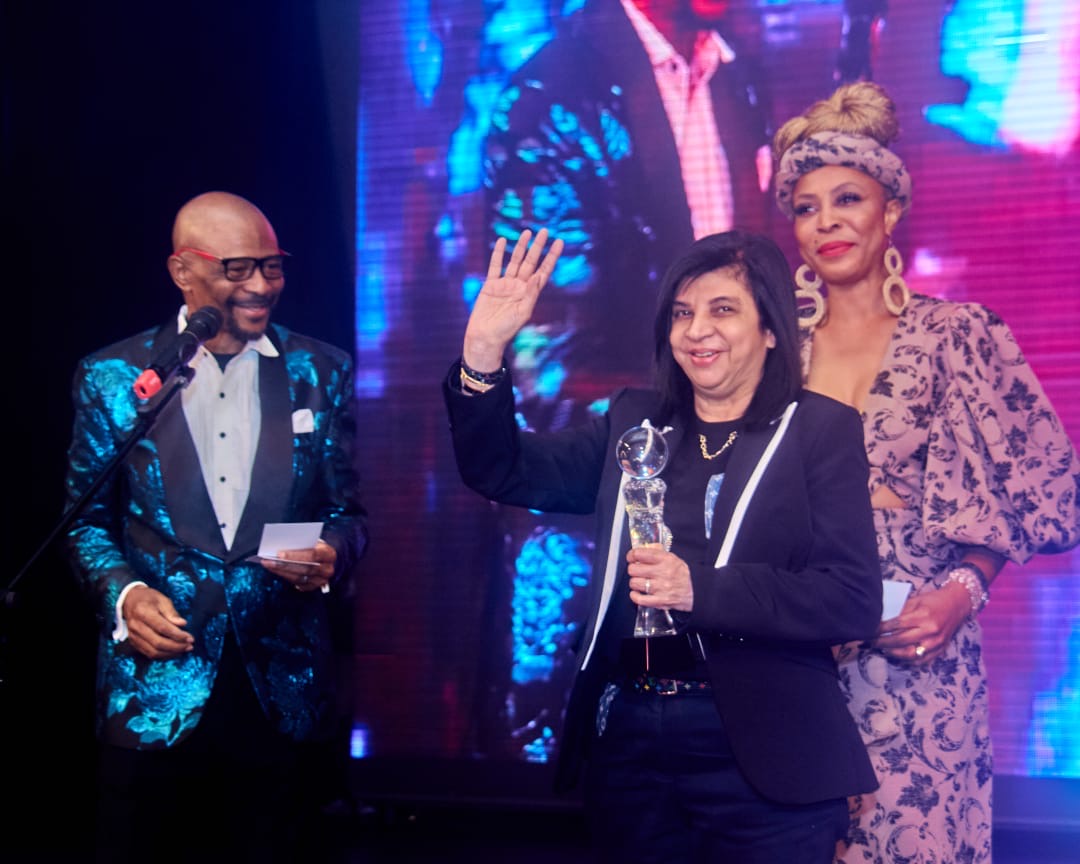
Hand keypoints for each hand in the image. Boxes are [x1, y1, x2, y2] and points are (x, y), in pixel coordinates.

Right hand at [122, 585, 193, 658]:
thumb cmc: (149, 599)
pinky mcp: (133, 642)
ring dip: (171, 653)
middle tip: (189, 646)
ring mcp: (133, 636)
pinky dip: (163, 655)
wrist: (130, 600)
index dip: (178, 635)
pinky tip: (173, 652)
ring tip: (184, 649)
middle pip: (158, 643)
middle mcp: (136, 626)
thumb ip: (172, 613)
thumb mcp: (162, 600)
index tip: (190, 638)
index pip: (162, 628)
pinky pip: (148, 653)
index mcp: (143, 612)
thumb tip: (182, 624)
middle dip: (176, 647)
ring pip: (153, 651)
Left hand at [260, 538, 335, 591]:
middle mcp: (327, 569)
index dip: (295, 555)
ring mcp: (321, 580)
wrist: (326, 557)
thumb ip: (301, 543)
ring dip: (281, 571)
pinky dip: (285, 577)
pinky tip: (275, 571)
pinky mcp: (313, 587)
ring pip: (299, 578)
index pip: (312, 555)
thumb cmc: (316, 546)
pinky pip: (297, 583)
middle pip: (304, 569)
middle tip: (268, 561)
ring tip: (268, 564)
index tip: (279, 554)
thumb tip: (281, 545)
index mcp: (329, 554)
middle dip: (284, 565)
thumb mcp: (313, 541)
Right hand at [462, 228, 563, 371]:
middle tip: (545, 231)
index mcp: (530, 293)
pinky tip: (502, 241)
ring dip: (521, 246)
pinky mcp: (491, 285)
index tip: (559, 242)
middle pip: (531, 262)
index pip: (544, 271)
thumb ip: (531, 294)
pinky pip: (495, 266)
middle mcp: (519, 286)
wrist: (485, 336)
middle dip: (538, 247)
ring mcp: (505, 284)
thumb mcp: (523, 313)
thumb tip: (539, 276)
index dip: (552, 257)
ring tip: (527, 232)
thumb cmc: (506, 330)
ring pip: (515, 261)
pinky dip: (498, 253)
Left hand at [625, 546, 693, 611]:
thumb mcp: (673, 559)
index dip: (632, 555)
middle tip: (635, 570)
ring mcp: (661, 588)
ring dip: (634, 582)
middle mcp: (663, 573)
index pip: (640, 554)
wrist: (697, 591)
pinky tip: (636, 593)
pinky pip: (640, 599)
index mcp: (666, 560)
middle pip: (634, 569)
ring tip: (639, 582)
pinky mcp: (660, 601)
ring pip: (634, 583)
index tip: (631, 557)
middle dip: (632, 569)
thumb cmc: (683, 575)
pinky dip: (635, 596)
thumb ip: (657, 553)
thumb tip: (640, 551)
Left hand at [874, 579, 970, 664]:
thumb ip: (900, 612)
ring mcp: (936, 643)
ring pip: (910, 654)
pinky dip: (908, 661)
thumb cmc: (933, 600)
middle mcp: (930, 631)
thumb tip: (881, 621)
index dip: (881, 629)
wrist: (957, 604)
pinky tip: (898, 656)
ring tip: (882, 650)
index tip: (869, 631)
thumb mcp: (915, 600)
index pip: (896, 625)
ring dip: (893, 654)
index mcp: (923, 616)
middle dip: (883, 643)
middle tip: (871, 642)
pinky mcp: (941, 650)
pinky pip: (922, 661)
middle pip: (901, 641)